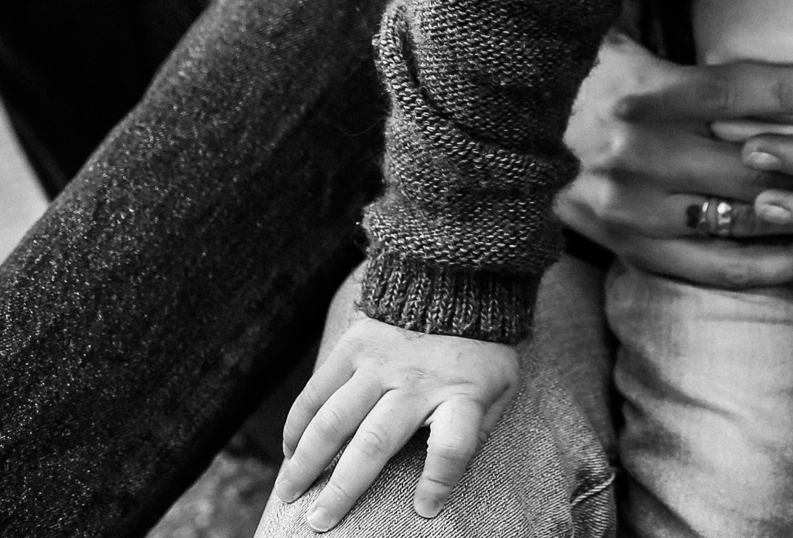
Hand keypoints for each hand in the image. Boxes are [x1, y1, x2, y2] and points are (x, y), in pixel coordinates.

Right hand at [273, 310, 519, 529]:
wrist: (459, 279)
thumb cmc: (481, 347)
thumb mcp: (502, 384)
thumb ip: (480, 427)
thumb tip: (449, 474)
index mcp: (463, 393)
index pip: (453, 445)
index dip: (438, 480)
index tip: (425, 507)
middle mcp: (417, 381)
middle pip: (376, 442)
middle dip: (345, 489)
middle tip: (320, 524)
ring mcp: (381, 362)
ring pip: (335, 420)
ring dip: (307, 461)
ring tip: (290, 494)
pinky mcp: (354, 345)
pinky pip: (318, 389)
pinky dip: (299, 422)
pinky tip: (290, 451)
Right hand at [554, 31, 792, 286]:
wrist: (494, 138)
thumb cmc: (579, 71)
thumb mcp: (611, 22)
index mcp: (636, 92)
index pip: (727, 92)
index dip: (789, 93)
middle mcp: (633, 156)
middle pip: (748, 166)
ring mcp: (632, 211)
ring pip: (739, 222)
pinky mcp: (631, 250)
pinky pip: (714, 271)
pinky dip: (770, 267)